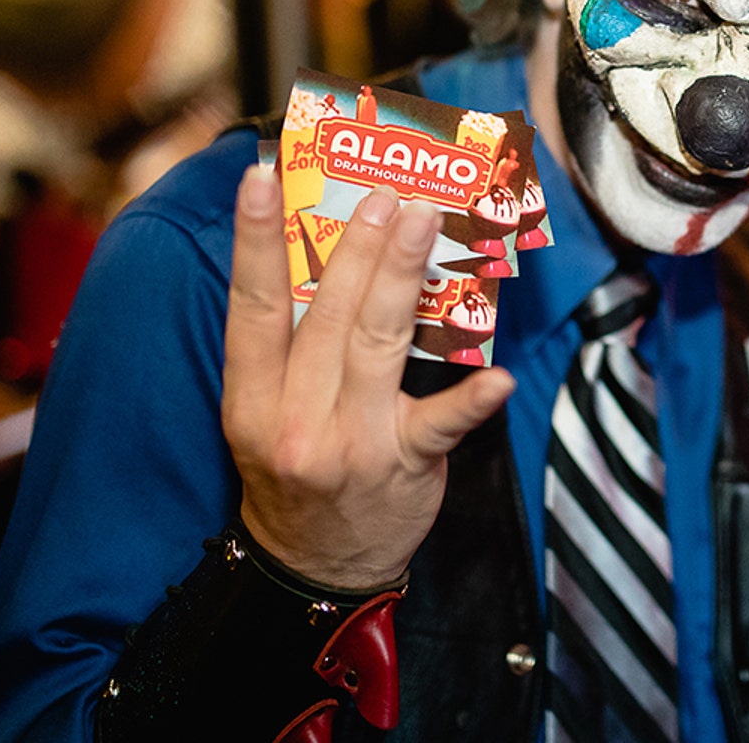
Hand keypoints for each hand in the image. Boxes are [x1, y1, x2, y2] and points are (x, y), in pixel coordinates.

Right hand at [223, 166, 514, 588]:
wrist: (318, 568)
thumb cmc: (296, 470)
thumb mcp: (265, 413)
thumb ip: (288, 346)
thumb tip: (325, 250)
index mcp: (251, 400)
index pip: (251, 309)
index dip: (254, 242)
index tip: (261, 179)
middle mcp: (295, 419)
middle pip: (327, 316)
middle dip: (357, 246)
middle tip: (384, 190)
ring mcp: (352, 444)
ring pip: (377, 347)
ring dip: (402, 277)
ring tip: (423, 221)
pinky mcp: (405, 465)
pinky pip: (442, 425)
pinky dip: (471, 400)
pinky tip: (497, 376)